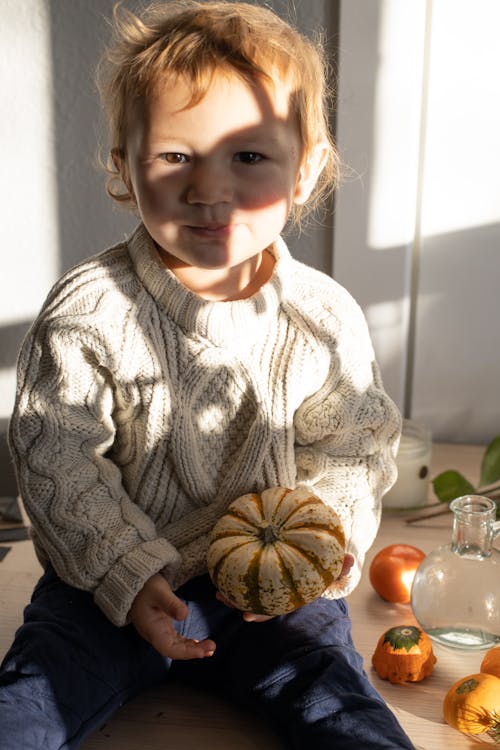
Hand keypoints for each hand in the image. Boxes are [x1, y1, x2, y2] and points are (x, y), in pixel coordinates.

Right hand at [130, 573, 215, 658]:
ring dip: (192, 648)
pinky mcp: (162, 626)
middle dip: (192, 652)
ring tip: (210, 647)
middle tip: (212, 647)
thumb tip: (184, 615)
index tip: (202, 652)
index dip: (185, 653)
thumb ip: (170, 603)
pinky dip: (187, 643)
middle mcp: (154, 634)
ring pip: (176, 646)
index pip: (168, 648)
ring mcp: (158, 631)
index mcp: (151, 628)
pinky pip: (175, 640)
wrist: (135, 582)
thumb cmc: (146, 586)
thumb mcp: (159, 591)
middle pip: (174, 649)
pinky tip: (198, 643)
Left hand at [216, 553, 354, 622]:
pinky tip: (221, 567)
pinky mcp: (258, 573)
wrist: (313, 559)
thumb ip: (338, 566)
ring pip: (245, 592)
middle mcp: (275, 595)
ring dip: (230, 592)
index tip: (246, 618)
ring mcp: (265, 586)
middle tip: (222, 597)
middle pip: (254, 603)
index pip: (273, 610)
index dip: (260, 614)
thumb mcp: (329, 568)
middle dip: (237, 603)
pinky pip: (244, 576)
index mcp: (288, 598)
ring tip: (216, 589)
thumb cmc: (319, 569)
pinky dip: (233, 574)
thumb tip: (351, 559)